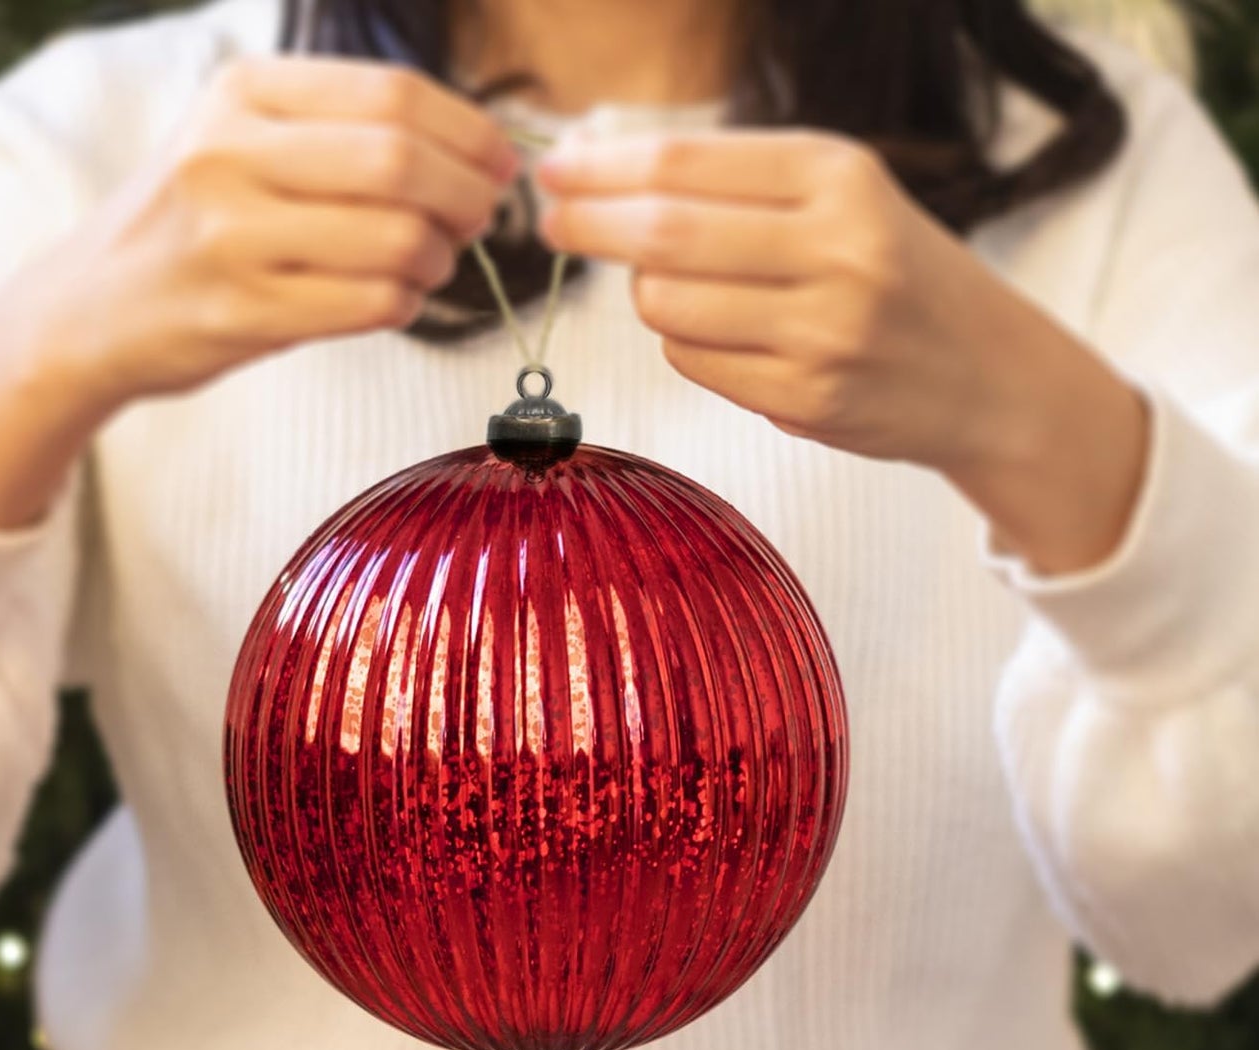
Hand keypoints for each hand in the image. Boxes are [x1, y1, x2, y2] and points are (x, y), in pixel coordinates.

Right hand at [0, 56, 521, 531]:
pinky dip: (405, 302)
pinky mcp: (246, 312)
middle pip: (401, 161)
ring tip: (428, 262)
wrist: (94, 306)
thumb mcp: (239, 140)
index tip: (499, 163)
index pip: (393, 96)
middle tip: (478, 218)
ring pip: (396, 239)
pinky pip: (372, 304)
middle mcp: (231, 154)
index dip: (469, 132)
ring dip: (438, 258)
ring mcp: (234, 237)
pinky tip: (393, 297)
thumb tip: (469, 147)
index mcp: (241, 94)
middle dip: (467, 195)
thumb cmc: (193, 222)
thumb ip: (336, 129)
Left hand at [536, 129, 1149, 574]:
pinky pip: (695, 364)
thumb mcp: (839, 197)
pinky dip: (684, 345)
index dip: (602, 169)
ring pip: (668, 308)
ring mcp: (821, 331)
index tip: (552, 171)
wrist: (986, 371)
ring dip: (645, 296)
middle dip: (589, 227)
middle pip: (664, 235)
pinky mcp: (806, 397)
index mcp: (838, 175)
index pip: (684, 164)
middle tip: (550, 224)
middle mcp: (835, 247)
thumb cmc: (893, 272)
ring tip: (674, 288)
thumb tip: (602, 174)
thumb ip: (735, 185)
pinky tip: (719, 336)